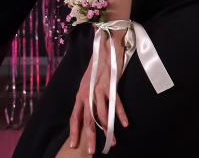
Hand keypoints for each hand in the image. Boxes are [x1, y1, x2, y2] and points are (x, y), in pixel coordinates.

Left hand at [68, 32, 128, 153]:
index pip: (74, 116)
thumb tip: (88, 118)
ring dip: (107, 129)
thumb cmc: (96, 71)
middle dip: (89, 136)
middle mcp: (86, 94)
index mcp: (80, 95)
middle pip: (87, 119)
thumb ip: (87, 101)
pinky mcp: (109, 86)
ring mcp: (98, 90)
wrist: (104, 50)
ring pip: (101, 114)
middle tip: (92, 150)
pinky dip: (120, 114)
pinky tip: (124, 124)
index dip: (74, 131)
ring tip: (111, 142)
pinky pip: (115, 103)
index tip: (74, 145)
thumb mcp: (87, 86)